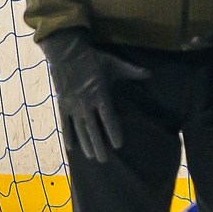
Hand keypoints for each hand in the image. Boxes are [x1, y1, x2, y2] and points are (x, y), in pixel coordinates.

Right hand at [44, 29, 150, 161]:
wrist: (67, 52)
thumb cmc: (92, 58)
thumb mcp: (114, 64)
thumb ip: (132, 72)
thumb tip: (150, 74)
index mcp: (100, 95)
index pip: (109, 119)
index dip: (113, 133)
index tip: (118, 145)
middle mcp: (87, 104)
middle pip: (93, 130)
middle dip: (99, 146)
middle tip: (104, 160)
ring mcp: (73, 106)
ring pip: (80, 130)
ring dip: (86, 144)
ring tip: (91, 156)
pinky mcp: (62, 104)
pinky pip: (65, 123)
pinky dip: (68, 136)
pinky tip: (71, 147)